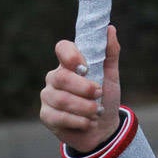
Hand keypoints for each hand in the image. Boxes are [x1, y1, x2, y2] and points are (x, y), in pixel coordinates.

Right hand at [40, 26, 121, 152]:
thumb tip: (110, 29)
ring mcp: (48, 97)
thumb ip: (110, 53)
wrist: (103, 128)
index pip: (62, 48)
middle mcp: (55, 78)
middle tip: (99, 93)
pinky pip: (59, 117)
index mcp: (69, 64)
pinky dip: (80, 121)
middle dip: (84, 88)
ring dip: (85, 107)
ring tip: (97, 112)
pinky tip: (89, 122)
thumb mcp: (111, 76)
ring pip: (62, 99)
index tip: (86, 68)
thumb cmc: (104, 98)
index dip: (72, 55)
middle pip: (61, 77)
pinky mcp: (46, 115)